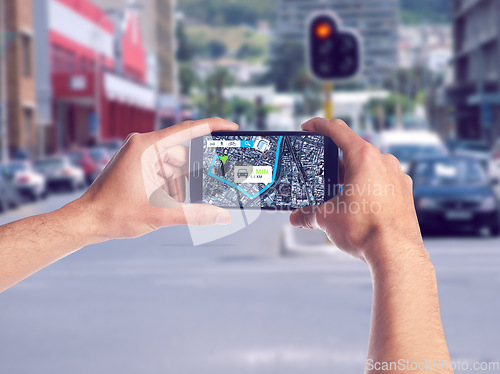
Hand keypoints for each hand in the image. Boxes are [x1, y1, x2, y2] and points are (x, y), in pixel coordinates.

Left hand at [75, 118, 237, 240]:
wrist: (86, 222)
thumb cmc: (113, 214)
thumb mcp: (159, 214)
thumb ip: (195, 214)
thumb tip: (223, 215)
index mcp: (146, 147)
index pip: (187, 129)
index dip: (212, 126)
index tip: (231, 127)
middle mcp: (143, 146)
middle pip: (183, 154)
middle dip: (193, 174)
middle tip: (205, 187)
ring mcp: (140, 156)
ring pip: (174, 166)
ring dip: (181, 184)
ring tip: (174, 203)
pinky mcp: (139, 166)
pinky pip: (165, 172)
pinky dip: (172, 187)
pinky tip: (170, 203)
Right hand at [289, 118, 424, 265]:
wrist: (395, 253)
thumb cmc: (365, 230)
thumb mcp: (326, 218)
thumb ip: (308, 214)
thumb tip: (298, 217)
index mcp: (364, 157)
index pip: (337, 130)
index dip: (318, 125)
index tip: (308, 126)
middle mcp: (384, 162)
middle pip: (354, 150)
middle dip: (335, 161)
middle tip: (322, 174)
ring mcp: (398, 177)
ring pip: (370, 167)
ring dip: (353, 175)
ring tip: (340, 194)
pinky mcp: (405, 193)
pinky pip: (383, 182)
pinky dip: (369, 187)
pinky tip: (360, 205)